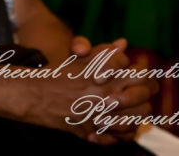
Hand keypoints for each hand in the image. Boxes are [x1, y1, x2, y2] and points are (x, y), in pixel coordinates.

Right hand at [0, 39, 154, 143]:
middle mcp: (104, 94)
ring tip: (135, 110)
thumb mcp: (80, 59)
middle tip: (144, 91)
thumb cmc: (55, 75)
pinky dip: (124, 132)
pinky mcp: (91, 131)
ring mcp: (99, 114)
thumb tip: (122, 43)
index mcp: (102, 73)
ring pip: (138, 116)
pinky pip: (120, 136)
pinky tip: (121, 126)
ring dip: (139, 112)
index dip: (141, 73)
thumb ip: (103, 52)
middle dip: (146, 91)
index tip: (136, 74)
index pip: (138, 72)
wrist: (32, 96)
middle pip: (143, 92)